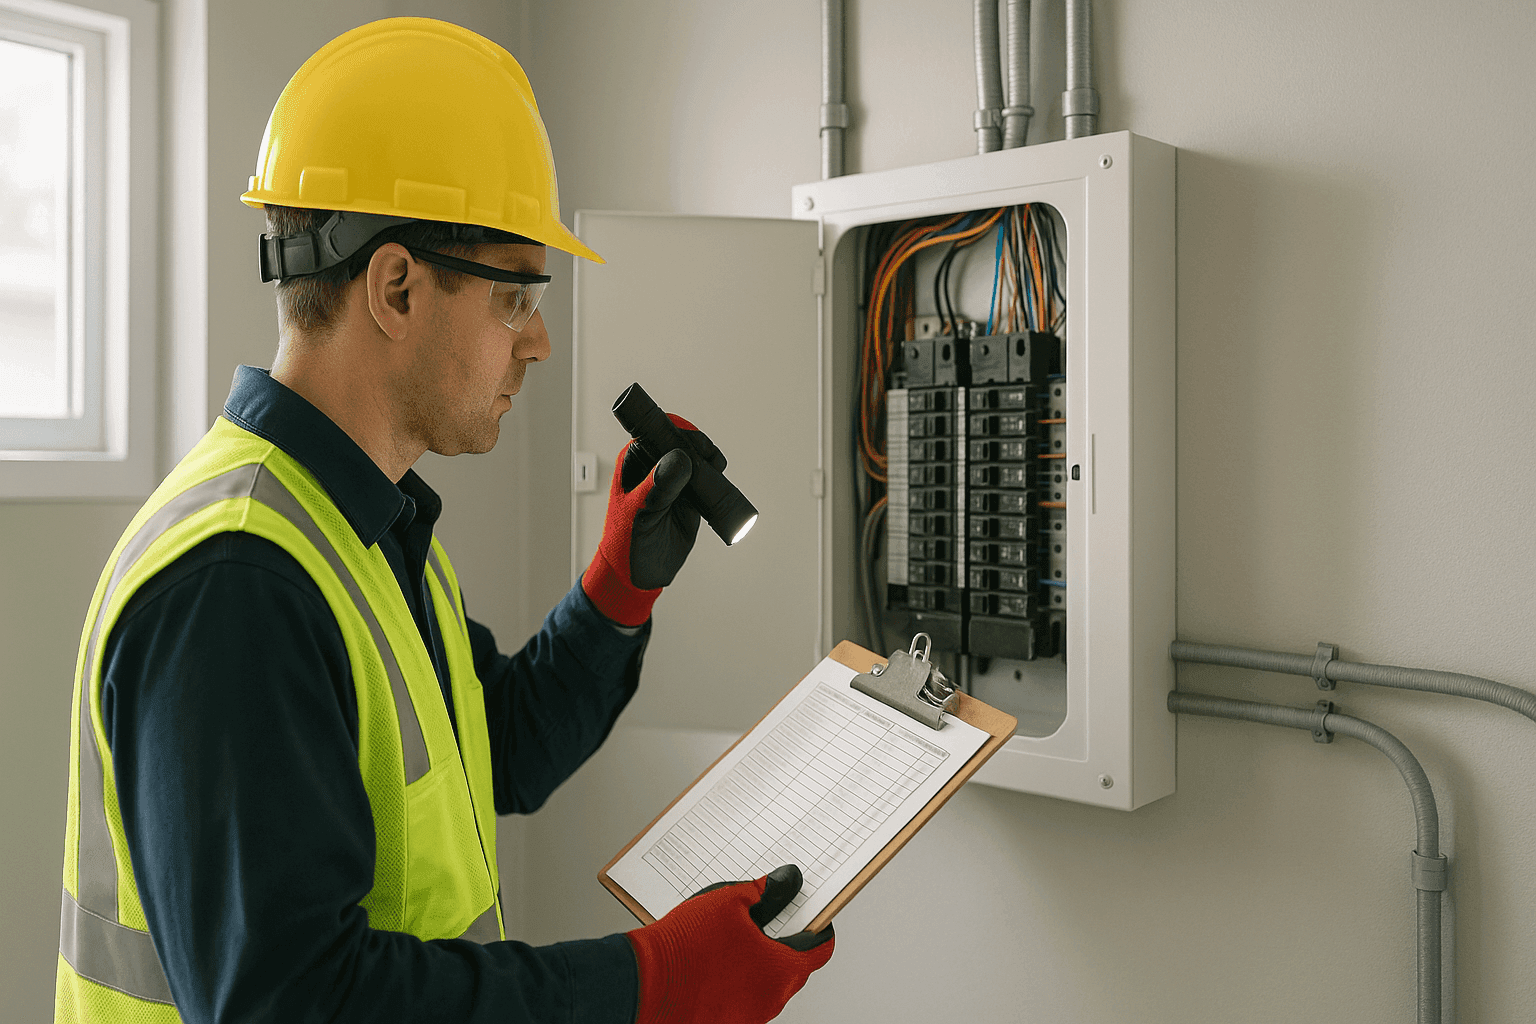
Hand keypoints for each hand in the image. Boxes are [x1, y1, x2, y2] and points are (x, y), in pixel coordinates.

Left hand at [582, 414, 725, 626]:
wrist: (638, 574)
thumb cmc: (625, 543)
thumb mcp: (639, 512)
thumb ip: (657, 485)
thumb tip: (679, 458)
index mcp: (635, 460)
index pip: (657, 431)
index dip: (676, 430)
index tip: (692, 444)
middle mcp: (655, 464)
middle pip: (682, 440)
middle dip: (698, 446)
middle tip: (710, 461)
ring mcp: (674, 479)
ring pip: (697, 458)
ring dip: (709, 462)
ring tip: (716, 472)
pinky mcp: (690, 495)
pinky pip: (706, 480)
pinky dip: (715, 480)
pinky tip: (719, 483)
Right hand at [627, 865, 834, 1023]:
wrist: (642, 983)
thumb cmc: (685, 946)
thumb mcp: (730, 902)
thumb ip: (768, 892)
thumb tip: (788, 882)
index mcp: (781, 970)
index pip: (819, 950)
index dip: (818, 928)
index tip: (811, 917)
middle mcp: (771, 1001)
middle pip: (791, 969)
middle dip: (782, 944)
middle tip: (764, 921)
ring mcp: (748, 1017)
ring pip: (765, 986)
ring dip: (757, 965)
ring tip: (731, 941)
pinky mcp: (725, 1023)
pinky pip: (741, 1000)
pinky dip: (736, 982)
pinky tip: (715, 963)